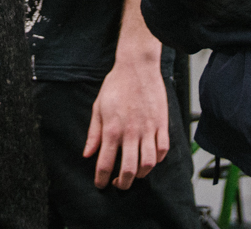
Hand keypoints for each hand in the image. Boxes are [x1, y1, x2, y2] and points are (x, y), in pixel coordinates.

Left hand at [84, 54, 170, 189]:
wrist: (136, 67)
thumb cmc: (116, 85)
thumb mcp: (98, 108)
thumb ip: (93, 134)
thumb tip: (87, 154)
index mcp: (112, 129)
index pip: (105, 163)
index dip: (102, 178)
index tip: (101, 184)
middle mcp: (131, 132)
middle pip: (129, 170)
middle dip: (123, 183)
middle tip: (119, 184)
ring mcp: (148, 129)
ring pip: (148, 164)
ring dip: (141, 174)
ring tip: (135, 173)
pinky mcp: (161, 124)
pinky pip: (163, 150)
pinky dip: (157, 159)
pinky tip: (150, 158)